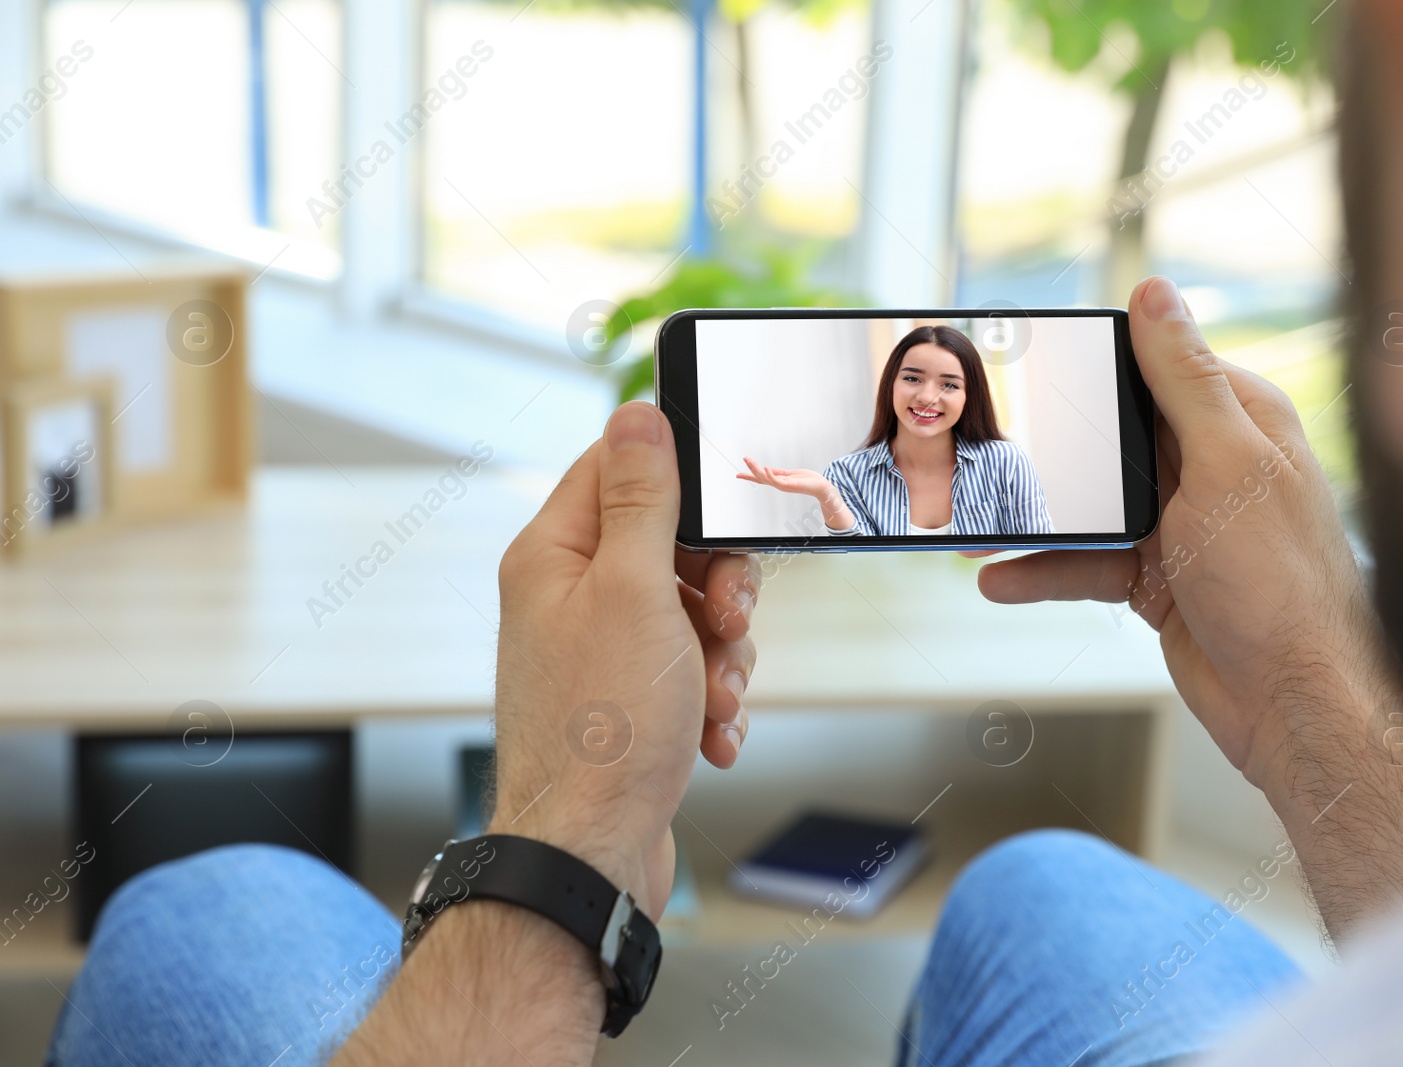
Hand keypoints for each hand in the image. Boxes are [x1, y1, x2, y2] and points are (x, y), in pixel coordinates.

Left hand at [488, 402, 759, 917]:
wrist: (589, 853)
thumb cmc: (605, 728)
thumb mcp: (633, 590)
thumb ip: (640, 499)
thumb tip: (636, 413)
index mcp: (554, 554)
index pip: (617, 468)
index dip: (680, 479)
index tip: (727, 505)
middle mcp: (566, 598)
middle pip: (668, 545)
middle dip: (720, 588)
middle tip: (730, 624)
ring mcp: (595, 654)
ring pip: (688, 613)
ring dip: (724, 655)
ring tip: (717, 699)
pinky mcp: (623, 704)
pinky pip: (685, 672)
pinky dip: (711, 699)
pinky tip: (713, 736)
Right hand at [736, 457, 831, 498]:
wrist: (821, 486)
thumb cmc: (809, 480)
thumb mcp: (791, 473)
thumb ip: (779, 472)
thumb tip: (767, 468)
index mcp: (778, 481)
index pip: (761, 478)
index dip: (750, 476)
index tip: (738, 475)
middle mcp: (778, 484)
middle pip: (760, 478)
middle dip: (751, 469)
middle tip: (744, 459)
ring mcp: (783, 486)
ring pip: (765, 478)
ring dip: (756, 469)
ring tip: (749, 460)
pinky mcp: (789, 485)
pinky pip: (776, 480)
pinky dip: (770, 474)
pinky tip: (765, 467)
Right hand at [973, 277, 1376, 788]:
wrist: (1297, 706)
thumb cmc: (1282, 585)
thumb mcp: (1226, 465)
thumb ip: (1185, 380)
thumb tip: (1155, 293)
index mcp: (1240, 419)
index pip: (1156, 365)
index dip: (1095, 361)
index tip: (1030, 358)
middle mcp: (1212, 465)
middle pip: (1112, 437)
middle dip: (1049, 447)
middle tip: (982, 445)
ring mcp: (1183, 525)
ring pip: (1091, 504)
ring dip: (1035, 517)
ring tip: (973, 524)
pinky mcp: (1159, 578)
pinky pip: (1089, 562)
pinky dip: (1045, 570)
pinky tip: (1001, 577)